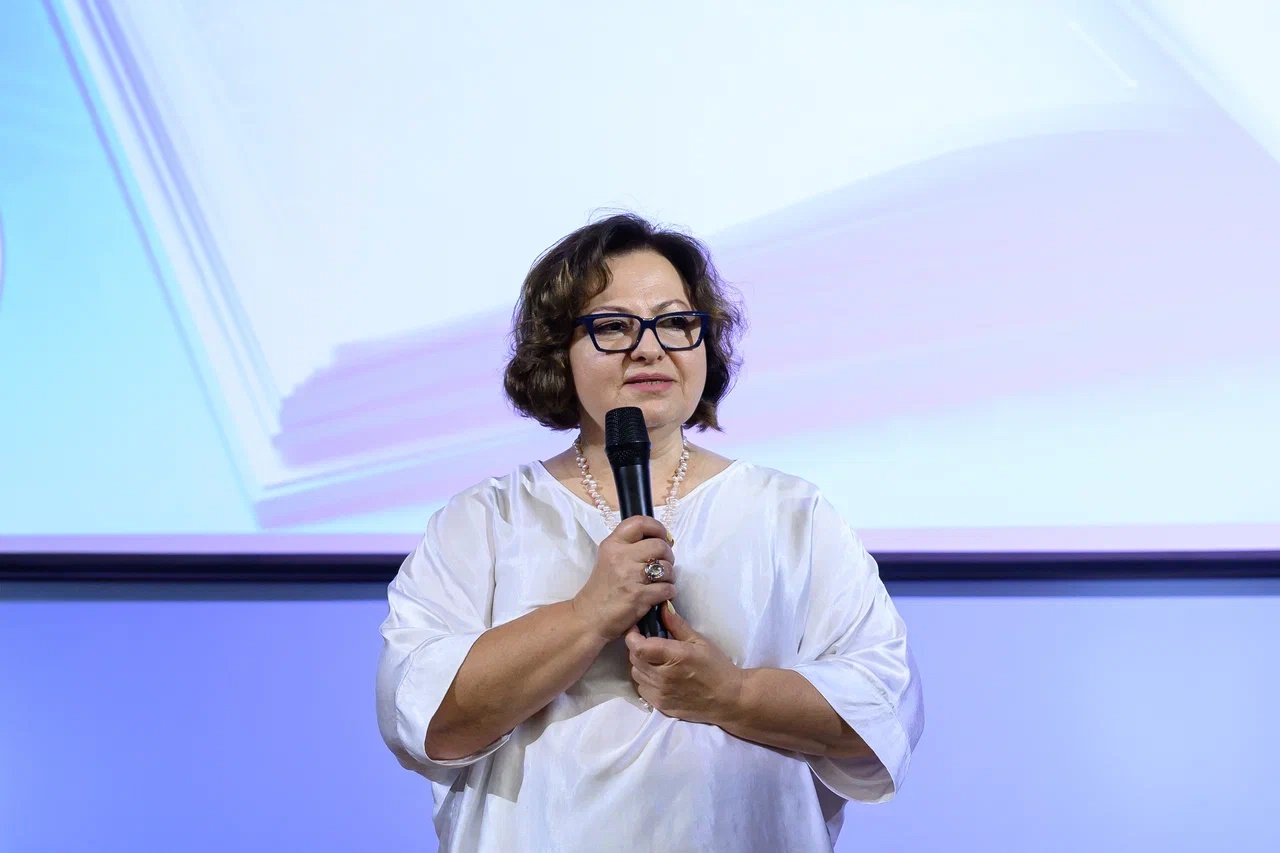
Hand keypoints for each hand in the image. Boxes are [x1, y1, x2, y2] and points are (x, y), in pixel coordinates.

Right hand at [572, 515, 675, 642]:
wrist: (588, 618)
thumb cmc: (602, 590)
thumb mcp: (608, 559)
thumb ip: (629, 548)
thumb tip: (661, 540)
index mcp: (612, 544)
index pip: (639, 522)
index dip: (657, 528)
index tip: (663, 537)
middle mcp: (620, 556)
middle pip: (660, 545)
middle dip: (668, 556)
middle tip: (662, 565)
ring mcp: (629, 576)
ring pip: (667, 568)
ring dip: (669, 577)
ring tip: (660, 582)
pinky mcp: (638, 596)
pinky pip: (667, 589)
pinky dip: (668, 593)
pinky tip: (659, 596)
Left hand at [625, 604, 743, 723]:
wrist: (729, 699)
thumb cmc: (717, 667)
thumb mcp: (700, 641)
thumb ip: (678, 625)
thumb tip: (662, 608)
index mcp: (675, 657)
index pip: (638, 647)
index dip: (633, 636)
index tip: (637, 630)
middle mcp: (664, 677)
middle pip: (634, 659)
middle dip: (637, 648)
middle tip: (649, 643)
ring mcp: (661, 694)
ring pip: (636, 675)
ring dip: (640, 665)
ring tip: (655, 660)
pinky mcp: (661, 706)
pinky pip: (642, 690)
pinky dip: (645, 681)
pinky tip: (659, 676)